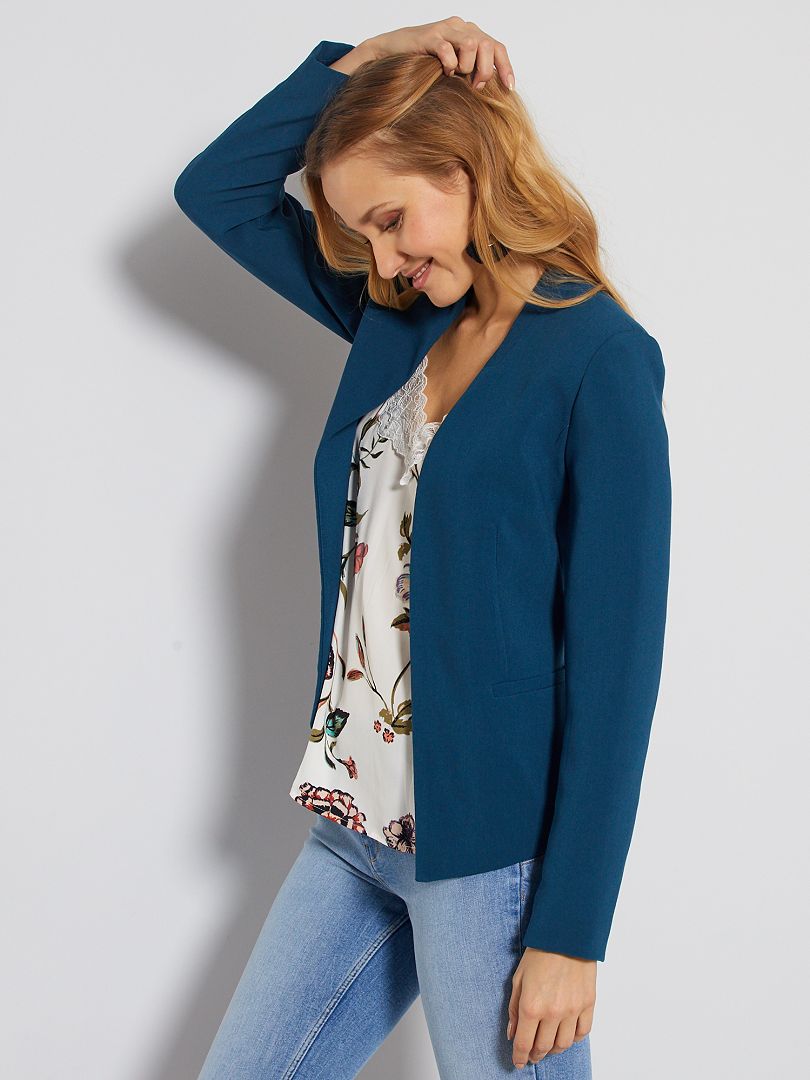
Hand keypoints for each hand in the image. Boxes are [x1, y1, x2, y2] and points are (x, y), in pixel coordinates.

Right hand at [362, 17, 515, 91]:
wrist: (391, 52)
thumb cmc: (424, 64)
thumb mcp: (453, 68)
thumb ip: (471, 71)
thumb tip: (489, 89)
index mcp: (470, 33)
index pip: (497, 46)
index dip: (505, 67)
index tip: (509, 88)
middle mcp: (460, 27)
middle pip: (487, 44)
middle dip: (485, 70)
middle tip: (475, 86)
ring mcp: (444, 29)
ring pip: (471, 44)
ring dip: (466, 66)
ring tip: (455, 75)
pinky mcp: (429, 36)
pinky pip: (447, 49)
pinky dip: (449, 64)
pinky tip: (443, 72)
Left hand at [507, 947, 595, 1068]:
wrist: (567, 936)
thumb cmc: (540, 953)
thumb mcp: (518, 979)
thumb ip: (514, 1009)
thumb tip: (513, 1034)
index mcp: (532, 1006)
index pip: (524, 1043)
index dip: (520, 1056)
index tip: (518, 1062)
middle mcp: (553, 1012)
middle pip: (543, 1047)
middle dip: (535, 1055)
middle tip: (531, 1054)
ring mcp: (572, 1010)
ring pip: (563, 1044)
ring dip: (553, 1050)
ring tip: (547, 1046)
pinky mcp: (588, 1005)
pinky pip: (582, 1033)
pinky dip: (573, 1039)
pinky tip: (565, 1034)